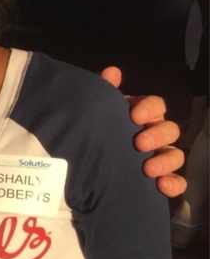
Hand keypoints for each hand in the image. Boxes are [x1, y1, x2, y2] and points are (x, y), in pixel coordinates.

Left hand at [100, 67, 186, 198]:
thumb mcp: (94, 110)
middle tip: (138, 143)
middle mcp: (154, 134)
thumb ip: (102, 90)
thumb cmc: (93, 129)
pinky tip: (162, 186)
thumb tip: (112, 72)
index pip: (156, 105)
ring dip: (166, 161)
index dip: (149, 108)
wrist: (80, 164)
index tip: (134, 116)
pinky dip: (174, 184)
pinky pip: (177, 182)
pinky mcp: (160, 179)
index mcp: (140, 115)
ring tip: (148, 169)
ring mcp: (159, 157)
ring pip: (176, 155)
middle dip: (157, 135)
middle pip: (169, 129)